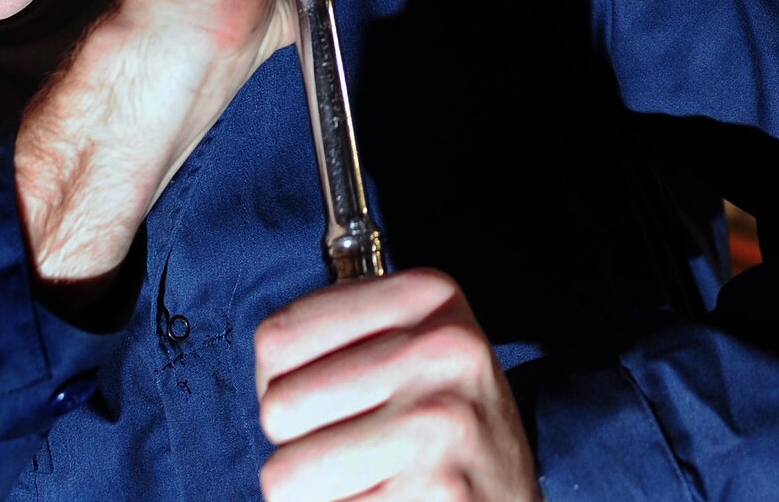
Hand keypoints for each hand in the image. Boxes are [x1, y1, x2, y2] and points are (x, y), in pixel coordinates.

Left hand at [256, 270, 539, 501]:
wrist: (513, 496)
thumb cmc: (445, 426)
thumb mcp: (413, 346)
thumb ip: (339, 337)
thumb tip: (265, 379)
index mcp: (427, 296)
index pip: (277, 340)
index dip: (280, 385)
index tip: (328, 401)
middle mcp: (440, 349)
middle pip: (277, 409)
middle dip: (298, 444)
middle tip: (353, 450)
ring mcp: (438, 423)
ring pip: (286, 475)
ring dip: (314, 493)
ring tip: (367, 481)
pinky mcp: (436, 492)